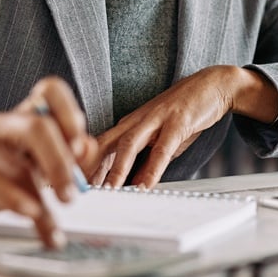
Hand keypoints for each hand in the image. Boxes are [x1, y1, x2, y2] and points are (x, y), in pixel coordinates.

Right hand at [0, 77, 93, 248]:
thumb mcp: (34, 167)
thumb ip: (64, 157)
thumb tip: (88, 147)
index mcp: (22, 118)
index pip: (48, 91)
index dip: (70, 113)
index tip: (79, 146)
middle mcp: (0, 125)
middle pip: (38, 125)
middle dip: (61, 162)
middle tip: (71, 194)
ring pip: (17, 162)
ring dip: (42, 197)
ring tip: (51, 220)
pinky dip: (14, 199)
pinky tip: (29, 213)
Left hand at [87, 66, 277, 188]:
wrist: (213, 84)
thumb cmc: (184, 112)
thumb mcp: (158, 137)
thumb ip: (142, 158)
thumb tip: (128, 183)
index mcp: (128, 124)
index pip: (96, 146)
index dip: (78, 166)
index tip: (64, 186)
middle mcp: (136, 120)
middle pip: (103, 144)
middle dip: (86, 168)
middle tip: (73, 191)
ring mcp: (156, 119)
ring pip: (128, 144)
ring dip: (116, 169)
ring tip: (107, 192)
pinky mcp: (177, 122)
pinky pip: (162, 149)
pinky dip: (152, 168)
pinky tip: (146, 184)